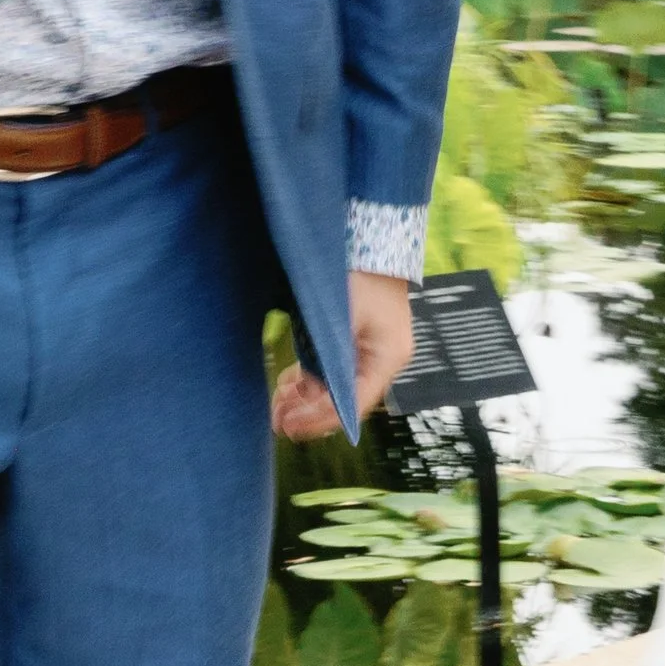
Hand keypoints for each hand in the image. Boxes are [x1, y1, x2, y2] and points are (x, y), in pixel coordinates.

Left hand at [272, 271, 414, 438]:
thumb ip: (324, 359)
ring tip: (278, 408)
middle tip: (277, 423)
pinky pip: (333, 370)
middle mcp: (382, 360)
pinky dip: (311, 379)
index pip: (353, 405)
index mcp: (387, 358)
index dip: (319, 419)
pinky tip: (288, 387)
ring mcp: (370, 352)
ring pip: (335, 387)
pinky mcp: (357, 342)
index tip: (290, 426)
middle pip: (344, 400)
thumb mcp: (337, 320)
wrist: (371, 239)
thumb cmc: (358, 275)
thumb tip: (307, 395)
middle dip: (309, 412)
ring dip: (306, 398)